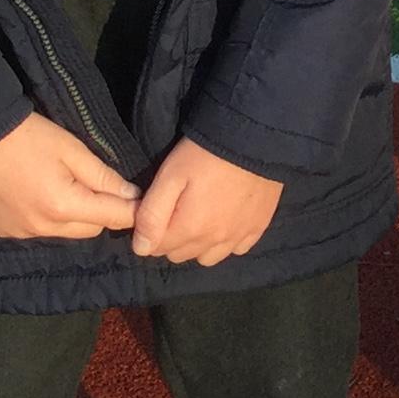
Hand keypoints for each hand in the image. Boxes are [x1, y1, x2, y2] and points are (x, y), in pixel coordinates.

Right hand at [0, 112, 141, 240]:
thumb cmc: (26, 135)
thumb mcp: (71, 149)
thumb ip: (104, 176)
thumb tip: (133, 196)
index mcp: (63, 207)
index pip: (114, 218)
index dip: (131, 209)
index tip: (139, 199)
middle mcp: (42, 229)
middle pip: (90, 230)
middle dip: (100, 212)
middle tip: (95, 185)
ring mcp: (19, 234)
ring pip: (64, 233)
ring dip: (71, 217)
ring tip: (60, 187)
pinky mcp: (1, 231)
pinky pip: (36, 231)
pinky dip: (43, 218)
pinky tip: (33, 194)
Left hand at [132, 138, 283, 266]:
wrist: (254, 139)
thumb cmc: (205, 154)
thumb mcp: (170, 177)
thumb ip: (152, 215)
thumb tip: (141, 248)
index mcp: (190, 229)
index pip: (155, 249)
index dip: (150, 231)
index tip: (156, 210)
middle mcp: (214, 241)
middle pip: (180, 255)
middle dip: (172, 238)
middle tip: (176, 209)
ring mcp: (238, 237)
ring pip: (207, 258)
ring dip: (198, 245)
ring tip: (199, 218)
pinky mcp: (257, 228)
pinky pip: (236, 250)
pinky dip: (226, 242)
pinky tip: (225, 221)